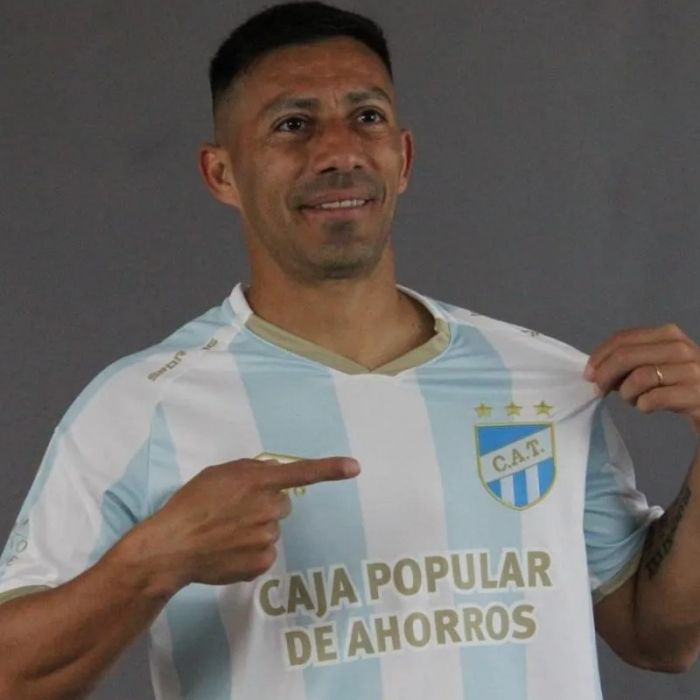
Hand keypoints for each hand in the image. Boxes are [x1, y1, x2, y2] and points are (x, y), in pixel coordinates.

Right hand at [132, 456, 359, 592]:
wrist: (171, 547)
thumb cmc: (191, 504)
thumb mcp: (219, 474)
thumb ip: (251, 471)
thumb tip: (275, 473)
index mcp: (258, 482)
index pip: (301, 473)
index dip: (330, 469)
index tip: (355, 467)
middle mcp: (268, 509)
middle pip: (282, 504)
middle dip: (266, 504)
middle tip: (235, 510)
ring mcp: (267, 539)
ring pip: (272, 529)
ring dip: (256, 528)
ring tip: (225, 532)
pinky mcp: (262, 563)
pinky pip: (265, 552)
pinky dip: (251, 551)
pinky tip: (228, 550)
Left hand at [585, 324, 699, 433]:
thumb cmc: (678, 381)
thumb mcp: (656, 363)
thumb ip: (630, 360)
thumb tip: (595, 370)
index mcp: (669, 334)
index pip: (623, 339)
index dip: (600, 356)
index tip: (588, 373)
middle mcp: (682, 348)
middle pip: (627, 357)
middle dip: (605, 375)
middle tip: (599, 390)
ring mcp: (692, 371)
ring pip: (639, 378)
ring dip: (626, 393)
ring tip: (632, 399)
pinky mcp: (696, 395)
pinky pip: (653, 399)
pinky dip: (642, 405)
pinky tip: (646, 406)